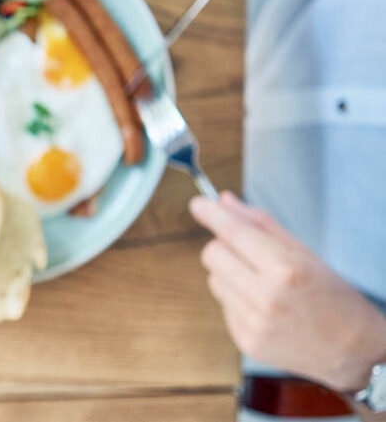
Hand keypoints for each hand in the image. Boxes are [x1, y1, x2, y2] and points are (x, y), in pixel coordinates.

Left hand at [191, 191, 385, 391]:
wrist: (354, 350)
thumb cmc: (332, 297)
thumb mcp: (305, 254)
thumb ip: (262, 225)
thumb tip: (224, 201)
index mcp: (287, 269)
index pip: (234, 233)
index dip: (211, 215)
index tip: (198, 204)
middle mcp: (267, 297)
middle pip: (213, 255)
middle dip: (223, 247)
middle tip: (244, 251)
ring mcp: (254, 323)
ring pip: (214, 280)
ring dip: (230, 276)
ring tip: (263, 285)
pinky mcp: (246, 341)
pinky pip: (223, 306)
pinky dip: (237, 301)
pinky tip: (264, 309)